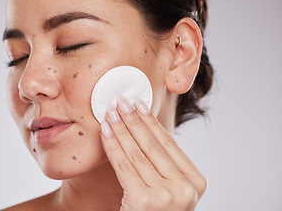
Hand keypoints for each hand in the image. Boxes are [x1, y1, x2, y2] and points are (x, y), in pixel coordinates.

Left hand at [100, 96, 206, 210]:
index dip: (151, 121)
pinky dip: (113, 146)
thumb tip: (145, 126)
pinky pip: (124, 166)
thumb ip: (165, 164)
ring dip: (121, 129)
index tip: (139, 103)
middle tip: (121, 101)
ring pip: (136, 152)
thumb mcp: (170, 187)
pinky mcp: (144, 202)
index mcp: (195, 182)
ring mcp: (166, 197)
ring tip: (110, 112)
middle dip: (133, 120)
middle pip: (153, 145)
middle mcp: (185, 189)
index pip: (169, 143)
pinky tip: (105, 132)